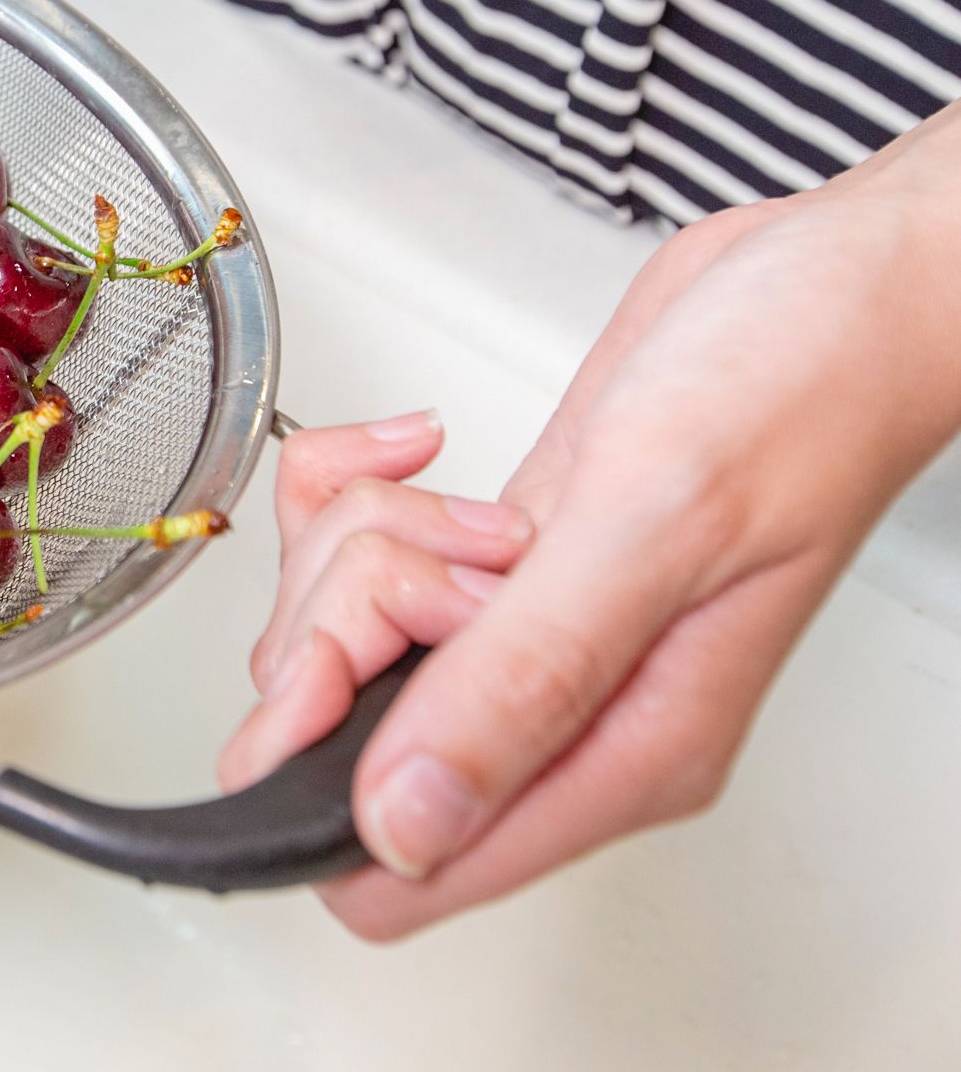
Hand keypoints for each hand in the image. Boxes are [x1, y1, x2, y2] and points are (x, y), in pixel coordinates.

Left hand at [221, 106, 960, 937]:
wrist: (836, 294)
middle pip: (340, 728)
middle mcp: (562, 714)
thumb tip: (405, 824)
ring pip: (336, 630)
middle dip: (354, 618)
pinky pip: (352, 553)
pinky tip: (424, 457)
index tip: (337, 664)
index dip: (325, 773)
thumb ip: (524, 680)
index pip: (403, 867)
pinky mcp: (496, 564)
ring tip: (483, 506)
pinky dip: (357, 489)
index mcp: (618, 753)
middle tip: (461, 553)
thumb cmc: (804, 392)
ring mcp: (526, 636)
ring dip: (365, 541)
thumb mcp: (657, 527)